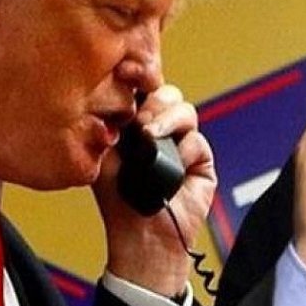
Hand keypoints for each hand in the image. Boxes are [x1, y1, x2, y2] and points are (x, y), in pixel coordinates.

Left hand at [93, 85, 215, 295]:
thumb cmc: (118, 200)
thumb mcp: (105, 154)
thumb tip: (120, 97)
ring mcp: (183, 143)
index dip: (139, 77)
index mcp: (137, 123)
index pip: (143, 89)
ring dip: (167, 119)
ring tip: (150, 136)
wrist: (140, 234)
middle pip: (168, 93)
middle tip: (141, 121)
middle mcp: (161, 129)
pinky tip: (171, 166)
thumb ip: (112, 123)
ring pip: (185, 111)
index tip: (128, 72)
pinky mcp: (201, 160)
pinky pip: (197, 141)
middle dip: (154, 101)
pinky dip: (183, 150)